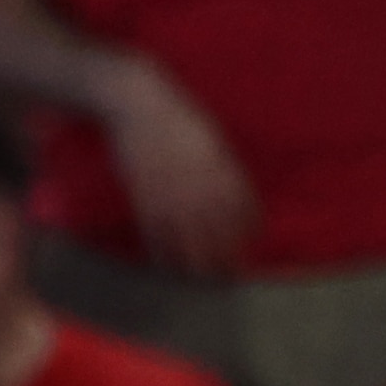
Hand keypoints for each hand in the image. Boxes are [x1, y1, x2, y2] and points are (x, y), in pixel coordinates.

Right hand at [104, 73, 259, 276]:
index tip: (247, 246)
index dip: (248, 233)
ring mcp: (173, 197)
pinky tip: (168, 266)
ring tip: (201, 280)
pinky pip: (157, 238)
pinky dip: (164, 256)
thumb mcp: (211, 139)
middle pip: (220, 236)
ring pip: (190, 244)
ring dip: (197, 267)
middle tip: (228, 277)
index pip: (245, 212)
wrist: (137, 105)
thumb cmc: (177, 118)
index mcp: (223, 171)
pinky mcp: (146, 201)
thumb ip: (224, 169)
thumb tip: (235, 196)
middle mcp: (202, 189)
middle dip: (226, 260)